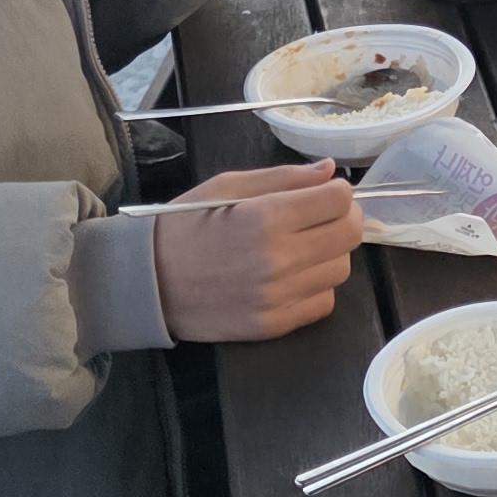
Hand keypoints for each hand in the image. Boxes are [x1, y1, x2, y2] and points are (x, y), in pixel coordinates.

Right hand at [147, 163, 363, 341]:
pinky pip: (324, 302)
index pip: (338, 200)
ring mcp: (278, 297)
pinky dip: (317, 286)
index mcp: (266, 218)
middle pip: (349, 234)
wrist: (147, 282)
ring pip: (342, 269)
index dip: (338, 191)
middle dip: (343, 218)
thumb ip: (283, 177)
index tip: (324, 192)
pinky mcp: (274, 325)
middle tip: (320, 216)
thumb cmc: (184, 226)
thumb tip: (330, 171)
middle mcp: (278, 260)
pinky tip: (292, 276)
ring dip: (330, 253)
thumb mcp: (227, 186)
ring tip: (302, 246)